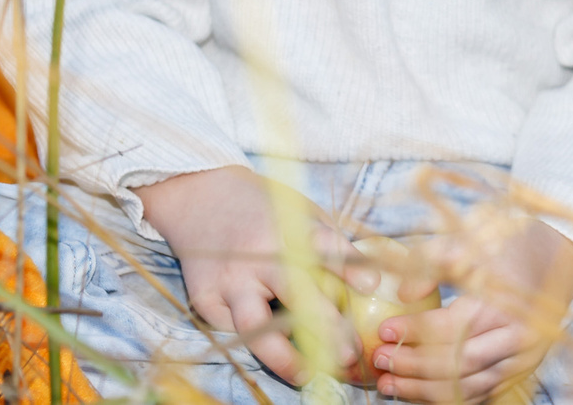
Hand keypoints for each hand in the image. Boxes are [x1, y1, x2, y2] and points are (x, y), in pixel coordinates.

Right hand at [140, 165, 356, 385]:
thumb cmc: (265, 209)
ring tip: (306, 374)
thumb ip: (326, 243)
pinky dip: (256, 342)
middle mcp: (259, 255)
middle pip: (294, 293)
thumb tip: (370, 281)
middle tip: (350, 353)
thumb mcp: (300, 212)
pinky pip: (233, 329)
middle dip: (325, 325)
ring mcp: (230, 279)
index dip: (348, 264)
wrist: (201, 197)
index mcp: (289, 227)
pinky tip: (276, 356)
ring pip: (256, 325)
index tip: (371, 284)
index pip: (324, 245)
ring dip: (283, 355)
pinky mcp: (206, 298)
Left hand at [369, 216, 572, 401]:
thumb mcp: (470, 240)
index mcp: (506, 303)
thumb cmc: (510, 246)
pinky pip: (481, 396)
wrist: (561, 256)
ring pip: (467, 387)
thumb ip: (433, 262)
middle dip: (412, 366)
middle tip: (380, 360)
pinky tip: (419, 393)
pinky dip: (448, 399)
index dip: (414, 332)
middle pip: (457, 365)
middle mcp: (519, 337)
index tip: (384, 331)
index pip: (451, 327)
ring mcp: (524, 359)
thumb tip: (402, 295)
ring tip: (389, 384)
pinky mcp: (523, 371)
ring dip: (423, 391)